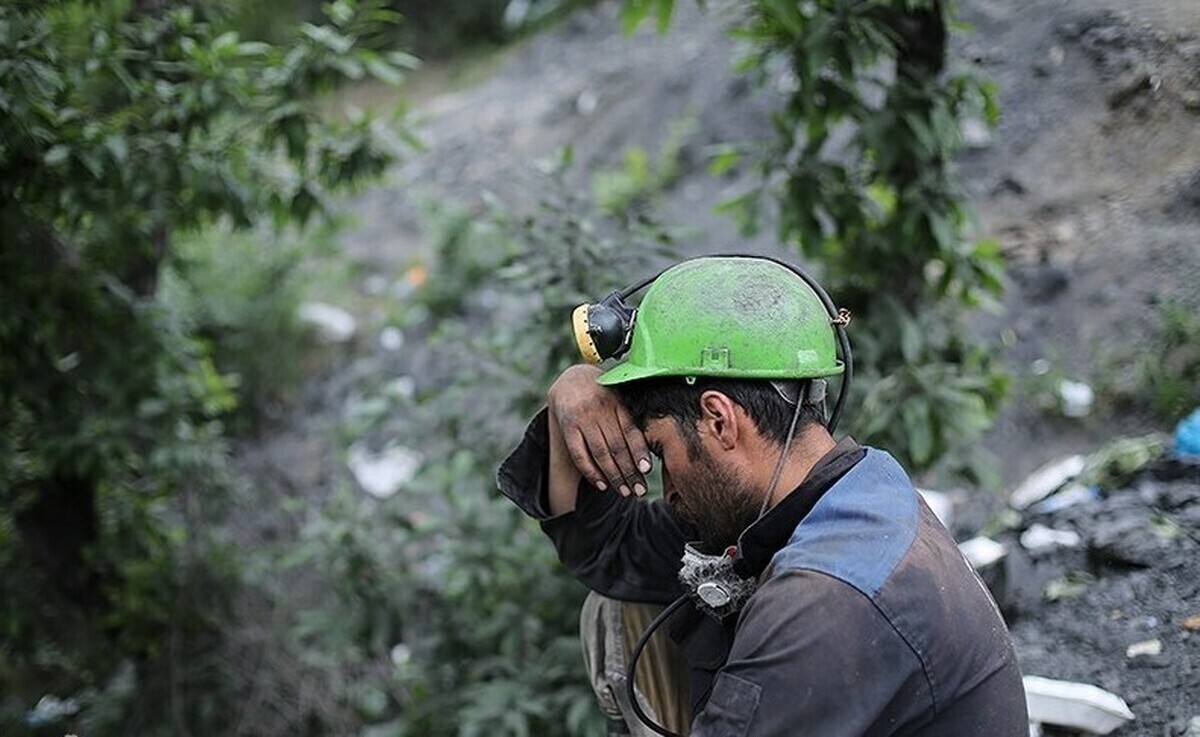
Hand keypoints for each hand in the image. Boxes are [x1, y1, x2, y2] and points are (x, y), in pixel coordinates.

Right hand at [548, 364, 652, 497]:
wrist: (570, 380)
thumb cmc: (604, 395)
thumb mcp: (619, 398)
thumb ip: (633, 418)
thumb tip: (656, 447)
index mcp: (618, 402)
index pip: (630, 430)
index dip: (639, 450)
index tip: (646, 469)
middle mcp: (600, 409)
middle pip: (617, 446)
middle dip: (629, 472)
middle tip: (639, 491)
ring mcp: (582, 418)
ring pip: (600, 453)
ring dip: (614, 476)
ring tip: (625, 492)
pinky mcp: (568, 427)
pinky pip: (580, 454)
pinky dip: (591, 472)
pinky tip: (602, 485)